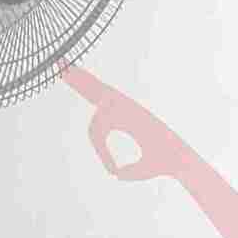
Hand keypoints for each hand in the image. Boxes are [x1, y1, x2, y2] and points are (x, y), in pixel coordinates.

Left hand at [66, 65, 185, 184]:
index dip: (102, 151)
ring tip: (60, 64)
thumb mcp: (140, 171)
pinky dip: (91, 87)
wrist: (178, 159)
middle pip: (96, 93)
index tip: (111, 168)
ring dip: (79, 77)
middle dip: (79, 81)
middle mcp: (125, 110)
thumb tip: (115, 173)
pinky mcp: (131, 108)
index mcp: (125, 122)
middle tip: (59, 64)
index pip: (98, 128)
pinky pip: (107, 99)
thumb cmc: (162, 164)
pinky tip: (75, 73)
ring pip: (98, 90)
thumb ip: (128, 172)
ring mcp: (127, 107)